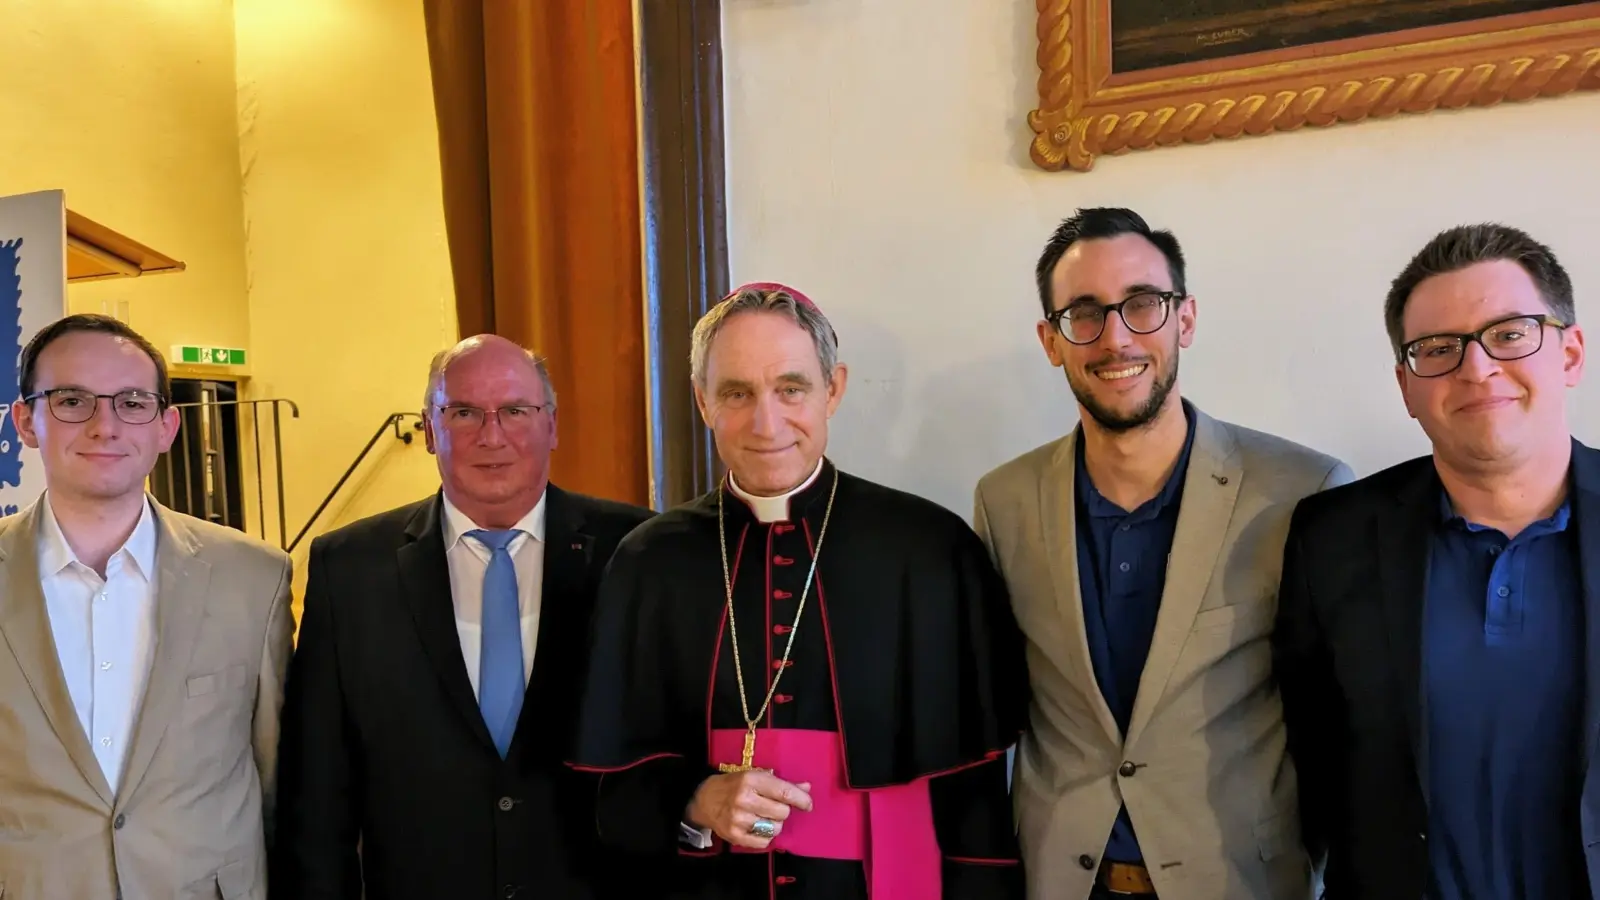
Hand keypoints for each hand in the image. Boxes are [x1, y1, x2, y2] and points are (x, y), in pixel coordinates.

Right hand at [685, 771, 812, 848]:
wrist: (703, 799)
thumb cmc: (733, 785)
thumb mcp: (755, 777)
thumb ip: (781, 784)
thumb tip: (806, 788)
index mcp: (751, 780)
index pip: (784, 792)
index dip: (801, 800)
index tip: (808, 804)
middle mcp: (745, 799)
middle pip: (782, 812)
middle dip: (783, 810)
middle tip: (773, 807)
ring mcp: (739, 819)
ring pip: (775, 828)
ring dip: (774, 824)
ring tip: (764, 817)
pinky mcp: (735, 836)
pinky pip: (764, 842)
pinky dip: (765, 836)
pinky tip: (757, 827)